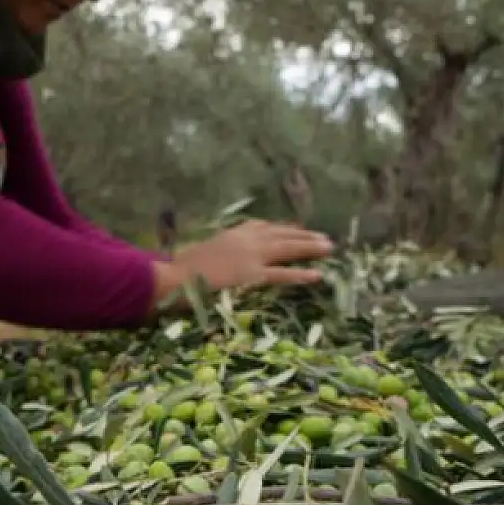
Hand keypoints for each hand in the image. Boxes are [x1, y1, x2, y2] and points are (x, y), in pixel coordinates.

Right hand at [153, 220, 331, 304]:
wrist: (174, 277)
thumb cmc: (179, 269)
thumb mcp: (200, 253)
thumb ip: (216, 253)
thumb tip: (219, 258)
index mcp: (231, 234)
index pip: (262, 226)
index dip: (282, 227)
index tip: (296, 227)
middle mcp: (244, 240)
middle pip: (280, 234)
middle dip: (303, 234)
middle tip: (324, 237)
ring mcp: (250, 257)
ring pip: (287, 248)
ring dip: (309, 247)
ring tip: (329, 247)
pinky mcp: (252, 276)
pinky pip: (281, 274)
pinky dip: (300, 274)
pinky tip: (316, 275)